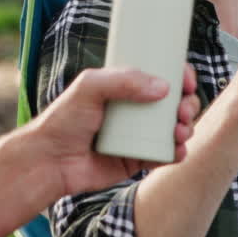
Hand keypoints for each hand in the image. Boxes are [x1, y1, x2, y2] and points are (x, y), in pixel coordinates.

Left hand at [32, 64, 199, 196]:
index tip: (186, 79)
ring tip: (179, 131)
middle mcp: (134, 109)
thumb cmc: (63, 119)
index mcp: (124, 87)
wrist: (50, 161)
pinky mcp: (137, 160)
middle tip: (183, 109)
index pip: (160, 75)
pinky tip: (176, 150)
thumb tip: (163, 87)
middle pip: (174, 102)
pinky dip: (176, 152)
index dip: (179, 75)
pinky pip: (165, 156)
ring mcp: (138, 135)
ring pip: (175, 128)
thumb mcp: (89, 87)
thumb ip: (123, 80)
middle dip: (188, 103)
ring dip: (186, 127)